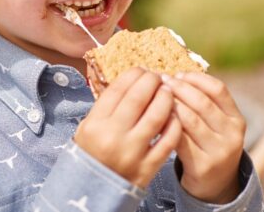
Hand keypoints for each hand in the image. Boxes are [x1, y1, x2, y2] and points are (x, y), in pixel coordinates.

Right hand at [75, 68, 181, 187]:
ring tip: (168, 92)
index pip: (119, 88)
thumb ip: (107, 105)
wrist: (92, 192)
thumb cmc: (92, 153)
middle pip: (139, 97)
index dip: (135, 74)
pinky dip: (175, 123)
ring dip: (167, 98)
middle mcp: (112, 137)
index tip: (142, 70)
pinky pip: (169, 139)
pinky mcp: (148, 168)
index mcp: (95, 124)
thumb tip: (134, 78)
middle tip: (158, 78)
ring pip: (157, 116)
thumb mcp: (88, 127)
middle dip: (153, 81)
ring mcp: (131, 153)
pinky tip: (175, 116)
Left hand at [163, 72, 245, 203]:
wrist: (215, 185)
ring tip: (157, 98)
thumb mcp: (217, 124)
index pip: (219, 90)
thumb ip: (205, 103)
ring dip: (171, 105)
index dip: (197, 79)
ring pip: (190, 120)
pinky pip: (180, 139)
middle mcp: (232, 135)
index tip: (179, 74)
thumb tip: (178, 74)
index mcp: (237, 119)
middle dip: (180, 89)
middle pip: (203, 103)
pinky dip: (167, 126)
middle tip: (162, 82)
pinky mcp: (202, 166)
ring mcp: (218, 152)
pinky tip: (157, 119)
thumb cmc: (210, 144)